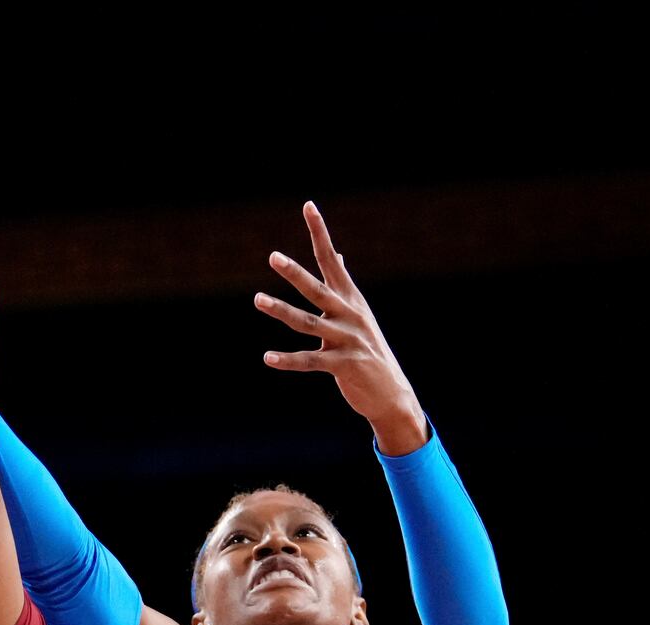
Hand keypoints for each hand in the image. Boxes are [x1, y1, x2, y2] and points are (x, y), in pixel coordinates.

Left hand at [255, 202, 427, 455]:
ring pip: (308, 322)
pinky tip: (268, 358)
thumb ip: (343, 286)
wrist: (392, 393)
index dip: (320, 232)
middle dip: (295, 272)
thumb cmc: (369, 351)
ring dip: (281, 310)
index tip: (308, 206)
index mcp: (351, 299)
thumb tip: (340, 255)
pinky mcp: (343, 365)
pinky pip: (310, 360)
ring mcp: (347, 339)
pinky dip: (288, 359)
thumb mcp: (359, 314)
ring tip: (257, 299)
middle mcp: (350, 314)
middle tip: (273, 256)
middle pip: (317, 287)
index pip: (332, 259)